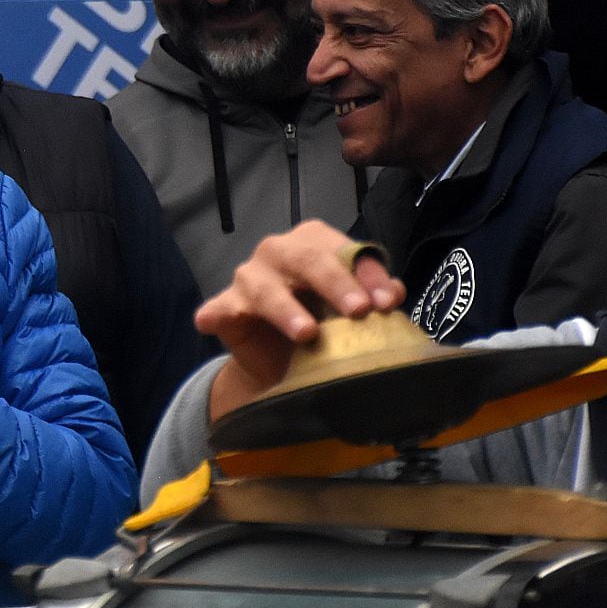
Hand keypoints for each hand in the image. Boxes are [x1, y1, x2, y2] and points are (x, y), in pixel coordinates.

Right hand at [195, 221, 404, 418]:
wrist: (284, 364)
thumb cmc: (325, 326)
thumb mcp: (354, 311)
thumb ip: (374, 298)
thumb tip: (396, 292)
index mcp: (314, 243)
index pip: (344, 251)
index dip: (369, 275)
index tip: (389, 304)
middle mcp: (278, 252)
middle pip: (307, 259)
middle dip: (335, 284)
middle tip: (359, 311)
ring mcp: (248, 278)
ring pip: (265, 286)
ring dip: (286, 309)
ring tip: (308, 334)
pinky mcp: (224, 307)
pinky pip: (219, 308)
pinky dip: (216, 313)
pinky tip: (210, 320)